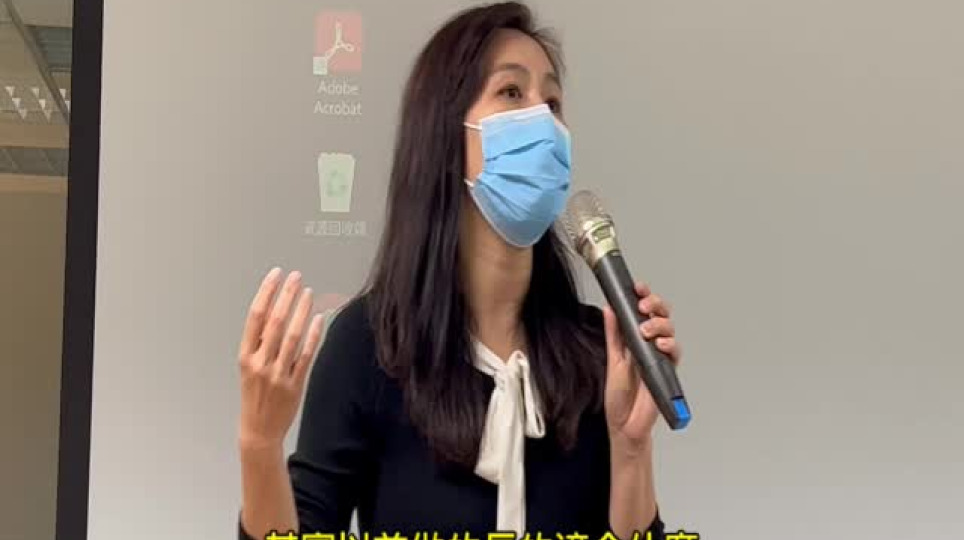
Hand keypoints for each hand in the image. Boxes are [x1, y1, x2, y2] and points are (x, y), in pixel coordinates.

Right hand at [238, 268, 324, 449]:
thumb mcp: (248, 368)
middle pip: (274, 321)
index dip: (266, 292)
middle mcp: (260, 363)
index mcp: (245, 356)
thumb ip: (259, 343)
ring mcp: (277, 374)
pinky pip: (306, 354)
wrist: (259, 431)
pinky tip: (320, 318)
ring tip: (309, 293)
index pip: (254, 316)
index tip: (276, 275)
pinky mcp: (294, 384)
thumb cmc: (254, 396)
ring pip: (291, 335)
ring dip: (301, 311)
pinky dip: (313, 335)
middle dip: (286, 295)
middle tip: (296, 277)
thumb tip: (274, 312)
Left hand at [603, 282, 680, 452]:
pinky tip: (659, 345)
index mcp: (634, 340)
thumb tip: (610, 309)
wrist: (625, 424)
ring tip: (647, 330)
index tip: (638, 287)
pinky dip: (669, 345)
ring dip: (660, 325)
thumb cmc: (619, 397)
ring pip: (669, 330)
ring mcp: (659, 357)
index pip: (642, 312)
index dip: (643, 297)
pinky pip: (674, 352)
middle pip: (660, 316)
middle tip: (644, 306)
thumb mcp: (613, 360)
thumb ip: (614, 334)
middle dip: (654, 305)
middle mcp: (649, 345)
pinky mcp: (667, 370)